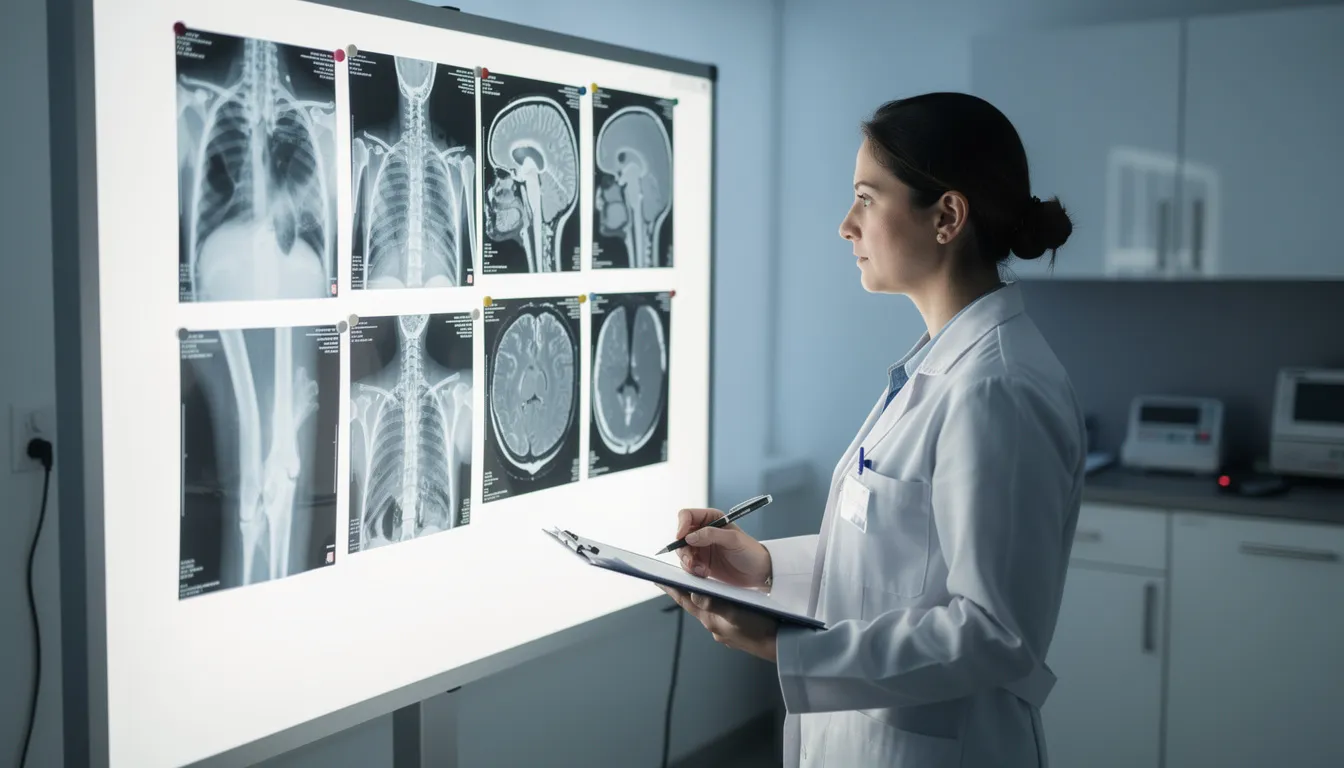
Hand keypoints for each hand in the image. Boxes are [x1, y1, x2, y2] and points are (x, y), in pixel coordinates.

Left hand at [659, 585, 778, 661]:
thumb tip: (694, 593)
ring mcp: (725, 629)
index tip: (657, 578)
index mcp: (710, 619)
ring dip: (699, 597)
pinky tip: (722, 599)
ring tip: (694, 585)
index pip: (685, 601)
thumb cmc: (759, 628)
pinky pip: (721, 613)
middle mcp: (714, 624)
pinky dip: (716, 603)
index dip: (671, 589)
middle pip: (693, 604)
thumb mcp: (735, 612)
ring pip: (707, 609)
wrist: (780, 646)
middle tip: (671, 579)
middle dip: (683, 591)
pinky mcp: (736, 630)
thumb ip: (714, 603)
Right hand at [673, 508, 771, 589]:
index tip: (681, 538)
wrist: (758, 572)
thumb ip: (711, 534)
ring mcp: (701, 548)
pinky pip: (687, 565)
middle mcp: (703, 531)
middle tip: (691, 561)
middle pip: (681, 536)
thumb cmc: (750, 551)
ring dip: (688, 562)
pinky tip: (704, 573)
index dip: (681, 525)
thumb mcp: (733, 539)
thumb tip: (689, 536)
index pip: (687, 516)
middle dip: (684, 549)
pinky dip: (692, 570)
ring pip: (682, 552)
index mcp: (711, 519)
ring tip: (702, 570)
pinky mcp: (701, 563)